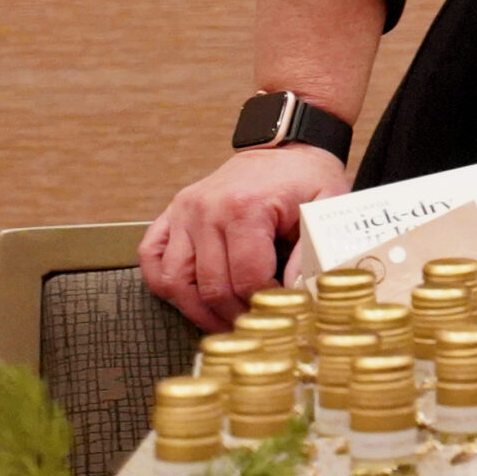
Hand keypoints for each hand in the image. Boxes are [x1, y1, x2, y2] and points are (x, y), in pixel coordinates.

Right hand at [139, 144, 348, 329]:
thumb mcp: (326, 206)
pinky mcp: (172, 213)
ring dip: (196, 310)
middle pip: (211, 286)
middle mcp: (206, 210)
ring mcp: (184, 211)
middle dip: (232, 315)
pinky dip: (163, 283)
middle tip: (251, 328)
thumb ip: (312, 249)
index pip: (246, 277)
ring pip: (173, 280)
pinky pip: (151, 257)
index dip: (262, 304)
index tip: (277, 314)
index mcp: (245, 208)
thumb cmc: (307, 179)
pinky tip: (187, 298)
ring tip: (222, 322)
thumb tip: (295, 293)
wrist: (287, 147)